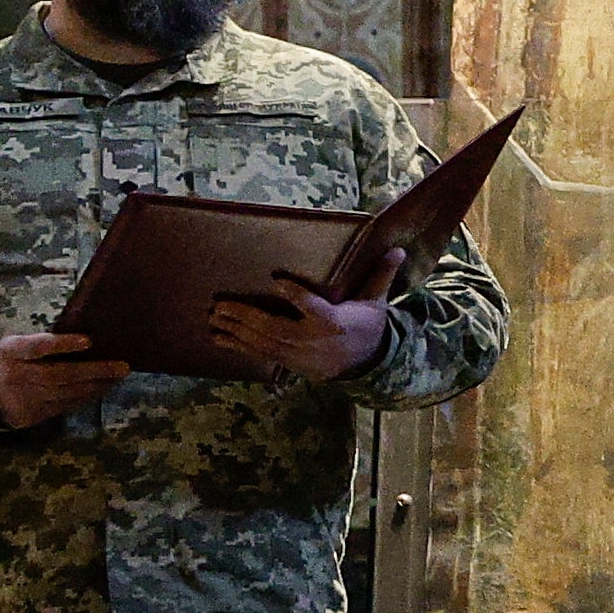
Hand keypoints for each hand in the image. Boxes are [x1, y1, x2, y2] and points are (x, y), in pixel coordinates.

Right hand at [0, 332, 130, 429]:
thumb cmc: (6, 361)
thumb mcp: (14, 344)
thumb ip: (40, 341)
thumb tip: (83, 339)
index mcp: (9, 352)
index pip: (36, 346)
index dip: (62, 344)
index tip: (88, 340)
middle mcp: (15, 377)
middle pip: (58, 374)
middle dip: (94, 371)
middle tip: (122, 366)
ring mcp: (23, 400)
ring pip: (66, 393)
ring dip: (96, 385)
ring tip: (117, 377)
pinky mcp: (30, 417)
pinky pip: (63, 406)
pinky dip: (84, 397)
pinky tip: (101, 389)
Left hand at [200, 284, 391, 385]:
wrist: (365, 363)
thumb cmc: (366, 325)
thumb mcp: (376, 301)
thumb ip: (382, 275)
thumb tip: (398, 249)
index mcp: (334, 322)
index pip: (313, 307)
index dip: (295, 294)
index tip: (276, 279)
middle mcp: (312, 340)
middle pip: (276, 328)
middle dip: (247, 317)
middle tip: (222, 304)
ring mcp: (298, 354)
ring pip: (262, 342)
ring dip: (236, 330)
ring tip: (215, 317)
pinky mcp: (288, 362)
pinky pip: (259, 354)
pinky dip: (237, 346)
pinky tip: (218, 338)